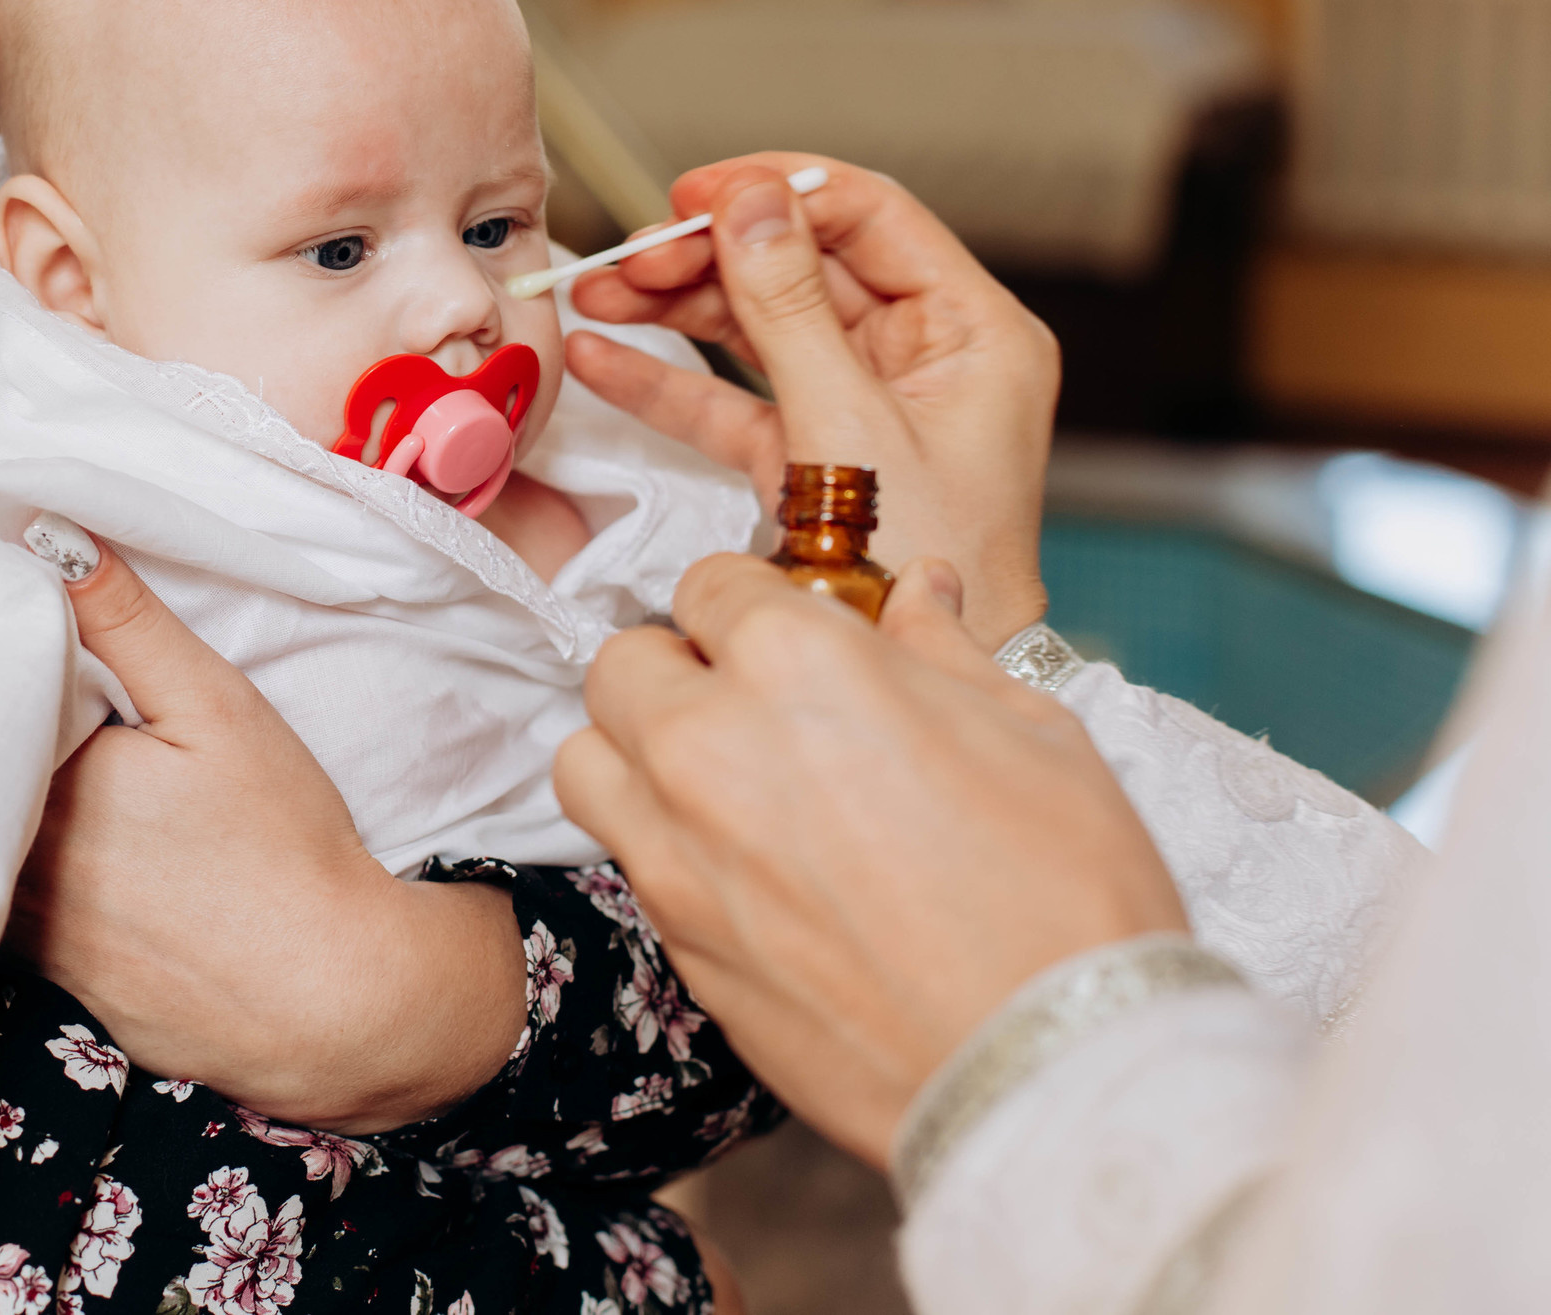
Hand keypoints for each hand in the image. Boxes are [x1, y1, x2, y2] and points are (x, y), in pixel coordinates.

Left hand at [8, 532, 526, 1133]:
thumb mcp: (215, 706)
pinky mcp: (55, 987)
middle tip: (1, 694)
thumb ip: (126, 620)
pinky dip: (17, 878)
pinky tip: (68, 859)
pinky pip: (6, 914)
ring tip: (33, 773)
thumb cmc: (285, 844)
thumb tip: (42, 530)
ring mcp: (30, 938)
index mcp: (47, 786)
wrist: (332, 997)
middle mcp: (15, 868)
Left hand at [554, 555, 1184, 1167]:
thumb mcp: (1032, 734)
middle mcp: (708, 742)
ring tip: (717, 777)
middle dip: (679, 667)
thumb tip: (920, 595)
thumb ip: (944, 652)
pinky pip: (621, 855)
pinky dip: (654, 840)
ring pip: (586, 757)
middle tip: (747, 702)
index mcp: (796, 663)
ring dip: (634, 751)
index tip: (784, 632)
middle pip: (625, 662)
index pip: (709, 582)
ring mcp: (675, 846)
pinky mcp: (672, 936)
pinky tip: (737, 864)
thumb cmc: (1064, 896)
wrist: (1046, 1069)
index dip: (751, 602)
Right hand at [567, 155, 1058, 647]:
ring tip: (600, 296)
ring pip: (759, 326)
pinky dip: (672, 380)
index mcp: (971, 331)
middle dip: (708, 256)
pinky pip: (736, 397)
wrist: (912, 678)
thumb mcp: (851, 423)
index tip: (696, 194)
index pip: (869, 217)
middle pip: (801, 268)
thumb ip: (792, 309)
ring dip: (677, 309)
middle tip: (633, 257)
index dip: (778, 194)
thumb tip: (750, 204)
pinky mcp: (813, 452)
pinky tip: (606, 358)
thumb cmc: (927, 572)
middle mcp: (923, 358)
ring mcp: (863, 404)